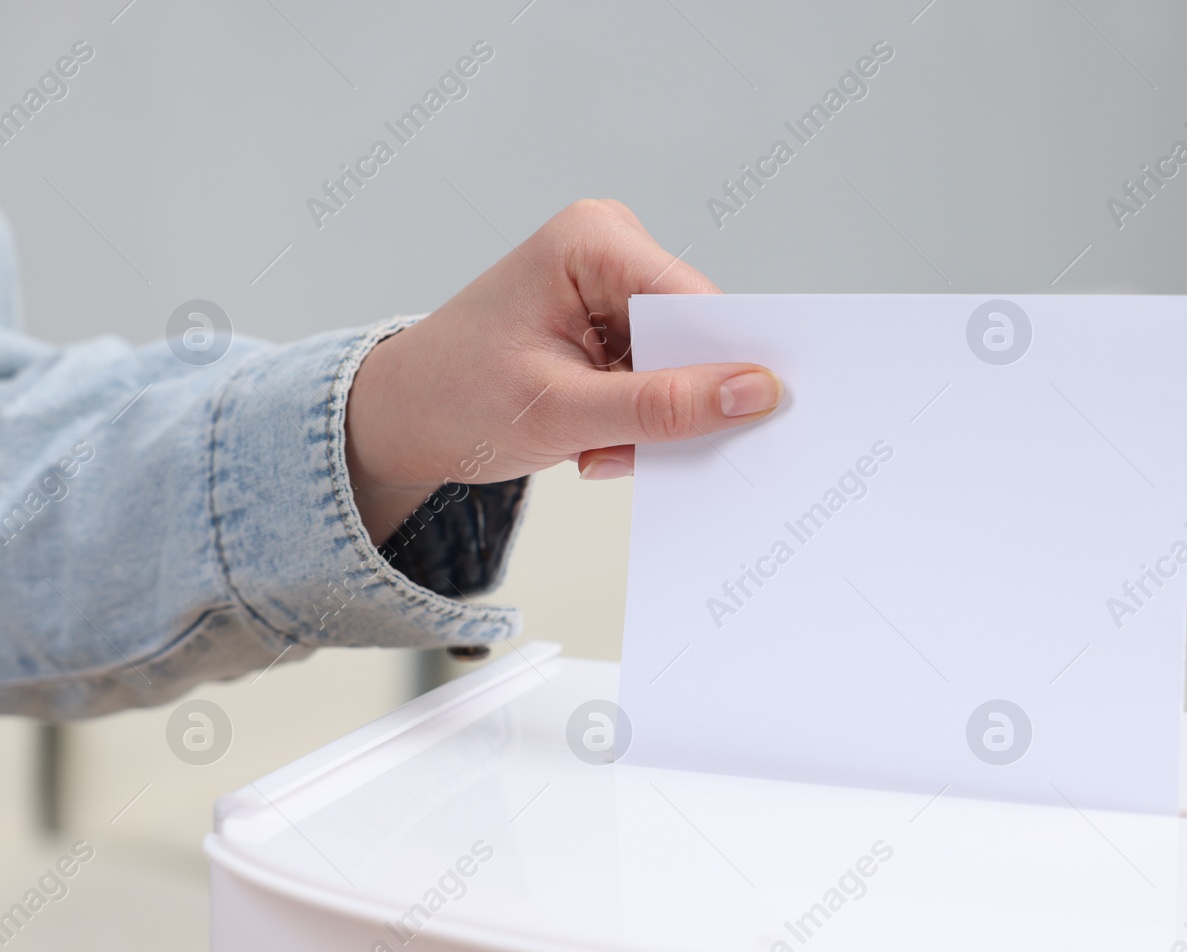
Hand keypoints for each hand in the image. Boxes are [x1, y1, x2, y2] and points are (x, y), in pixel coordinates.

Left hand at [344, 199, 780, 541]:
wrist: (401, 419)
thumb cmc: (452, 400)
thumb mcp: (562, 412)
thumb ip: (662, 405)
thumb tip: (753, 393)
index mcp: (591, 239)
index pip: (695, 302)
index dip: (727, 363)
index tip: (752, 420)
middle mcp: (608, 246)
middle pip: (695, 333)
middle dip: (673, 402)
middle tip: (624, 446)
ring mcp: (612, 284)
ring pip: (683, 364)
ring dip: (650, 421)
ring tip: (592, 446)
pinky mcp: (612, 321)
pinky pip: (662, 376)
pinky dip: (637, 420)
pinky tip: (591, 438)